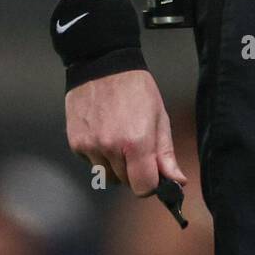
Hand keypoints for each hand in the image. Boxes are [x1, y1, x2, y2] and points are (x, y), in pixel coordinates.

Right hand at [65, 68, 186, 196]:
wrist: (102, 65)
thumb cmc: (137, 89)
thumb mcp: (159, 117)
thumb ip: (166, 154)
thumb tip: (178, 182)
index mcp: (137, 142)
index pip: (143, 188)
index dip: (150, 183)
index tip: (152, 171)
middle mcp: (111, 148)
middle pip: (125, 183)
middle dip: (133, 171)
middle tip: (136, 145)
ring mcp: (91, 147)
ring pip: (106, 176)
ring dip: (115, 166)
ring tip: (118, 137)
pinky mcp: (76, 144)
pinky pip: (91, 163)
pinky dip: (99, 155)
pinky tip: (103, 131)